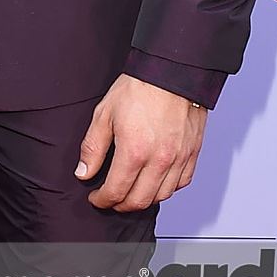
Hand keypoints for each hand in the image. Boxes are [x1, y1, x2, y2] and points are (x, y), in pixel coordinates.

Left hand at [75, 75, 207, 210]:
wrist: (172, 71)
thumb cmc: (140, 88)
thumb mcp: (104, 115)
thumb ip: (93, 148)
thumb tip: (83, 172)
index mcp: (135, 152)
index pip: (116, 192)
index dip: (102, 200)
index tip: (96, 197)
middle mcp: (159, 160)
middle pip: (139, 201)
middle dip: (121, 205)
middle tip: (111, 199)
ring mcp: (179, 158)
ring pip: (162, 196)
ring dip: (144, 199)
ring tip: (132, 191)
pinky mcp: (192, 152)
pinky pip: (182, 183)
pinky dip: (168, 188)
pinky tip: (156, 182)